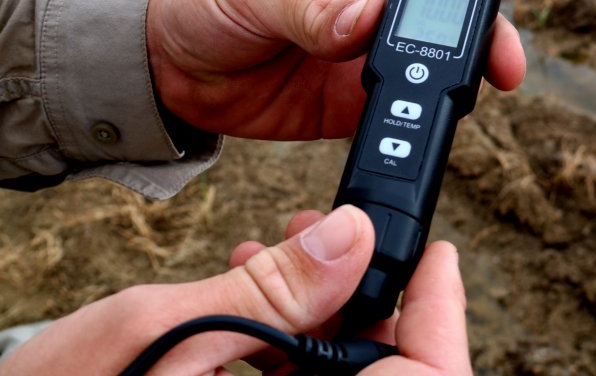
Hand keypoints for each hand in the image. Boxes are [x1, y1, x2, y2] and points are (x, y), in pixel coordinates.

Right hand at [0, 205, 471, 375]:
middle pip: (378, 370)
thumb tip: (348, 236)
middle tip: (327, 233)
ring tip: (269, 249)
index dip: (440, 317)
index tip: (434, 253)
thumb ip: (263, 293)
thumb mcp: (155, 333)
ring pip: (331, 374)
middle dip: (359, 295)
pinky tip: (243, 286)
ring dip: (312, 310)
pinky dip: (275, 337)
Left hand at [146, 0, 558, 138]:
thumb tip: (365, 23)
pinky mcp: (355, 104)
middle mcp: (379, 0)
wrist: (165, 65)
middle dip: (493, 30)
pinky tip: (430, 132)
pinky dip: (422, 123)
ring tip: (469, 97)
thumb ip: (312, 9)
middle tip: (504, 62)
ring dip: (465, 80)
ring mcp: (371, 54)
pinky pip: (403, 113)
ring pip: (442, 64)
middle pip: (459, 9)